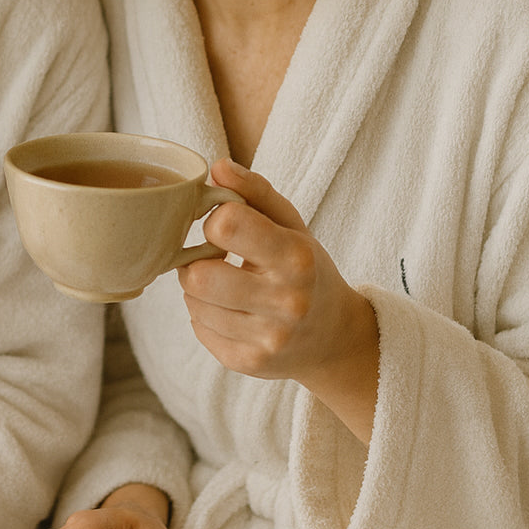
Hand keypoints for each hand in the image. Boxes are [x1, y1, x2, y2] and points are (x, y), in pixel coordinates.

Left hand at [183, 160, 378, 441]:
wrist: (336, 338)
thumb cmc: (308, 269)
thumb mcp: (292, 224)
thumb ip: (255, 191)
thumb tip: (217, 165)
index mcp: (296, 257)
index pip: (225, 226)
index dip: (215, 221)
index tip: (226, 227)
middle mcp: (286, 301)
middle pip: (197, 275)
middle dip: (197, 261)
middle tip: (214, 259)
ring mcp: (267, 338)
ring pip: (192, 303)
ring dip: (199, 290)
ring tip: (226, 286)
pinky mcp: (249, 363)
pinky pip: (198, 330)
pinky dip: (206, 316)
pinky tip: (232, 311)